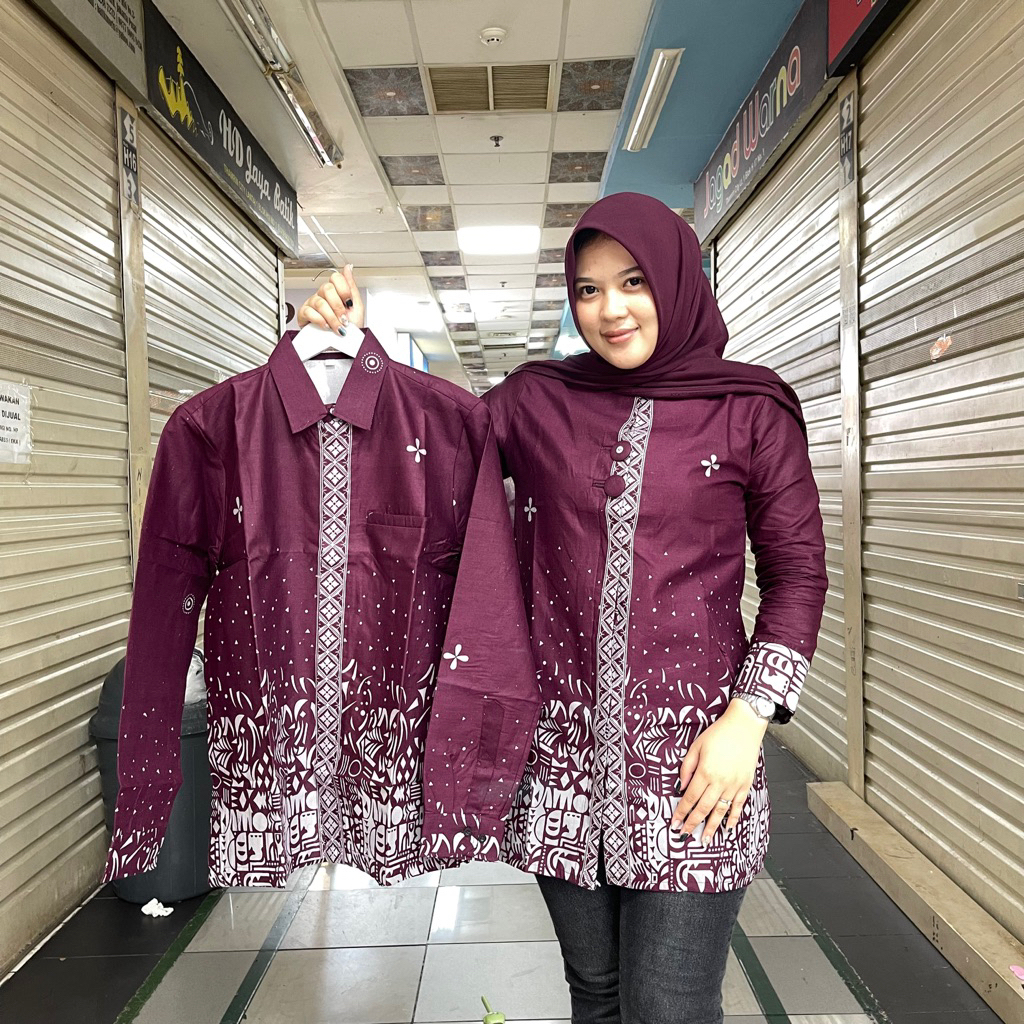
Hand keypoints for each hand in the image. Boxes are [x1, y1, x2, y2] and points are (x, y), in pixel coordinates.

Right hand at [297, 265, 364, 331]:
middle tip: (343, 318)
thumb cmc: (350, 327)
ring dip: (331, 317)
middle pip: (326, 288)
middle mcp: (323, 295)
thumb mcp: (357, 306)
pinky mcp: (304, 314)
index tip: (349, 302)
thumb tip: (348, 267)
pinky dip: (319, 320)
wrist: (343, 345)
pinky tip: (326, 326)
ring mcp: (313, 303)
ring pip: (319, 302)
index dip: (343, 289)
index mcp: (336, 291)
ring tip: (337, 327)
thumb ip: (352, 286)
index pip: (335, 277)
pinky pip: (308, 311)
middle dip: (338, 306)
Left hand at [670, 698, 767, 845]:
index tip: (675, 822)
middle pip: (704, 808)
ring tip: (705, 839)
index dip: (681, 812)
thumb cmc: (720, 733)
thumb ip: (687, 768)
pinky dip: (732, 818)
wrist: (744, 726)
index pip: (690, 798)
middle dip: (693, 823)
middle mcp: (720, 781)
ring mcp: (734, 785)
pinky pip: (738, 806)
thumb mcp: (696, 746)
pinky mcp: (745, 785)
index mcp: (705, 772)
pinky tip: (727, 828)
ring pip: (721, 811)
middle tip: (685, 835)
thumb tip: (681, 787)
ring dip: (712, 827)